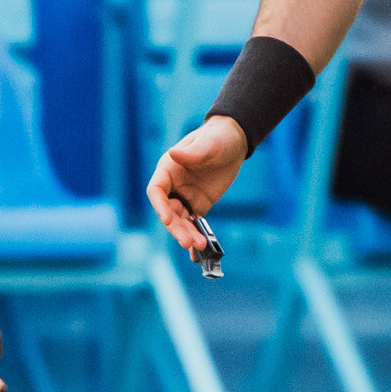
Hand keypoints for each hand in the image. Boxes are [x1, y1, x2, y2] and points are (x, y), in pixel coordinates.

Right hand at [146, 114, 246, 258]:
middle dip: (176, 228)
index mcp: (168, 170)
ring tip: (200, 246)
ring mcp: (185, 198)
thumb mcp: (207, 143)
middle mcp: (173, 186)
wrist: (234, 142)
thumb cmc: (217, 137)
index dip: (159, 206)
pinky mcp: (199, 206)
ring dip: (187, 235)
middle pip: (168, 212)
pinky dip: (196, 237)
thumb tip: (173, 154)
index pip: (156, 191)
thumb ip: (191, 153)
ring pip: (181, 221)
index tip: (166, 219)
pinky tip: (199, 254)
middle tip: (188, 241)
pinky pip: (194, 224)